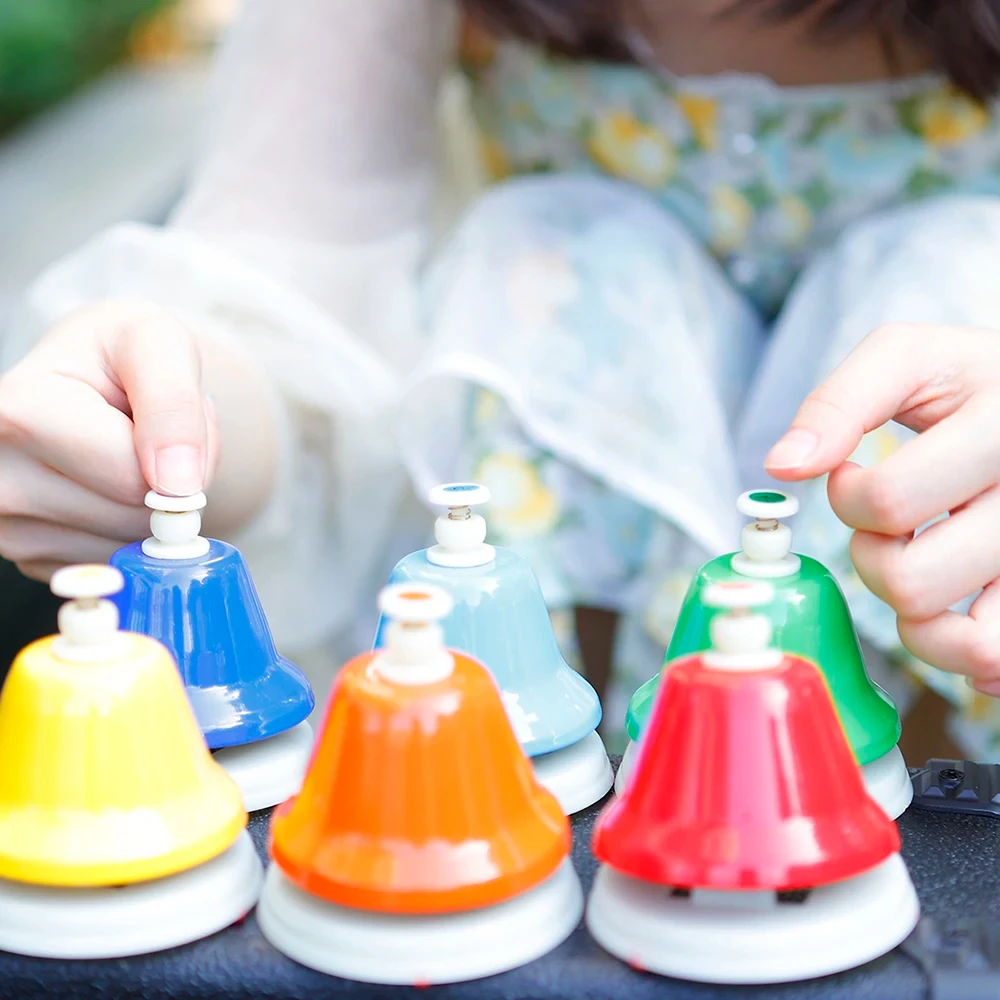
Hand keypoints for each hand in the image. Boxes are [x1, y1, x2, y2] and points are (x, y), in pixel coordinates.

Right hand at [0, 301, 216, 580]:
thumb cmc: (124, 354)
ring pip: (130, 546)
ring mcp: (8, 528)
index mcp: (15, 413)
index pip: (131, 475)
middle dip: (169, 481)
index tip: (159, 410)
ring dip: (156, 509)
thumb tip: (179, 486)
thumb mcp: (158, 344)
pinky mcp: (32, 559)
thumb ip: (175, 404)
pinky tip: (112, 488)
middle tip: (148, 433)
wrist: (94, 375)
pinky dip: (136, 533)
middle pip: (131, 517)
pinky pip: (119, 565)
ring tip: (128, 455)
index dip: (177, 450)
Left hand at [764, 322, 999, 695]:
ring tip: (922, 566)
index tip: (854, 474)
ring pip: (968, 644)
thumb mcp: (909, 358)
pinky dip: (963, 651)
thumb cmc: (974, 381)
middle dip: (873, 560)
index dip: (846, 497)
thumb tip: (783, 464)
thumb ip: (838, 402)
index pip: (888, 501)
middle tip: (891, 527)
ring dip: (917, 617)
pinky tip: (956, 608)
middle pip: (914, 582)